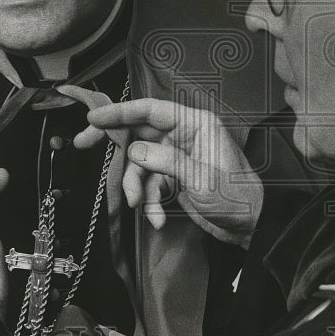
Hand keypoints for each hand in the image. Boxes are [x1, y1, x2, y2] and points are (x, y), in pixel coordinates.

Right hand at [58, 88, 262, 248]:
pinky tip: (157, 218)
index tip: (94, 118)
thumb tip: (133, 150)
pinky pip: (150, 183)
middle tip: (83, 144)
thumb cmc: (236, 196)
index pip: (151, 109)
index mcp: (195, 123)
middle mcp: (184, 135)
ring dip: (137, 187)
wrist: (251, 226)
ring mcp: (178, 156)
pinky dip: (149, 201)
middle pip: (139, 132)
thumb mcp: (199, 178)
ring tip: (140, 205)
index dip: (120, 111)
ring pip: (140, 164)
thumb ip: (164, 161)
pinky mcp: (174, 177)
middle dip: (114, 143)